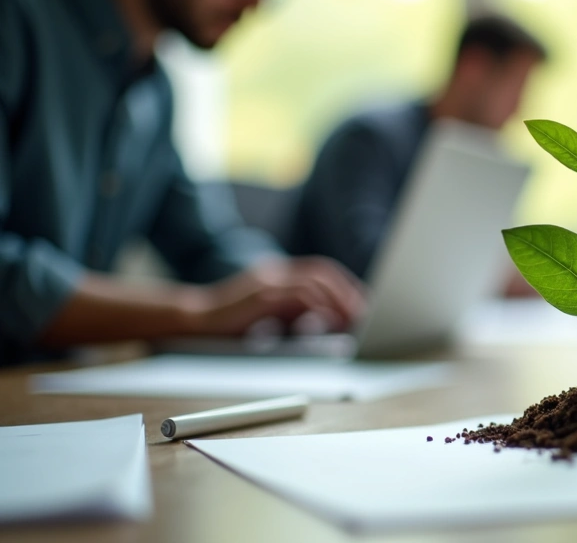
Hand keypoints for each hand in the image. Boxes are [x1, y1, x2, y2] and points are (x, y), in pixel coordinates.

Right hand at [187, 257, 365, 334]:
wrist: (192, 322)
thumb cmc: (228, 324)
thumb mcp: (266, 313)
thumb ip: (292, 311)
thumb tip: (328, 320)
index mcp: (277, 275)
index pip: (319, 272)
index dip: (343, 285)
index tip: (361, 301)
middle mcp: (275, 273)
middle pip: (322, 271)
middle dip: (347, 289)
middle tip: (365, 309)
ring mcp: (267, 282)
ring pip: (314, 281)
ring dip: (338, 298)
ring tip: (354, 316)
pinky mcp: (261, 296)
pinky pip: (298, 295)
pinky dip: (319, 306)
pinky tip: (330, 319)